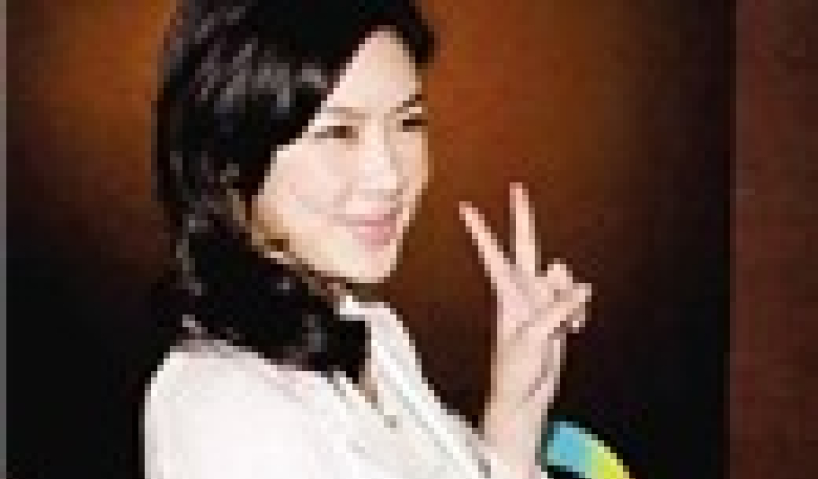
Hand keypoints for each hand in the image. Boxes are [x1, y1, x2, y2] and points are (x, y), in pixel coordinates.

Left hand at [459, 183, 591, 476]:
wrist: (525, 395)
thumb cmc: (514, 371)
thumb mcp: (534, 338)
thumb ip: (557, 309)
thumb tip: (581, 289)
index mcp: (507, 294)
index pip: (492, 254)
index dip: (480, 230)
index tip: (465, 208)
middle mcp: (522, 291)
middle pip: (526, 246)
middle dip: (523, 219)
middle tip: (517, 190)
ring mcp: (541, 301)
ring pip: (563, 275)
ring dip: (571, 294)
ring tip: (567, 321)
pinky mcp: (557, 314)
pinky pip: (577, 298)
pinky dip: (581, 310)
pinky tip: (575, 328)